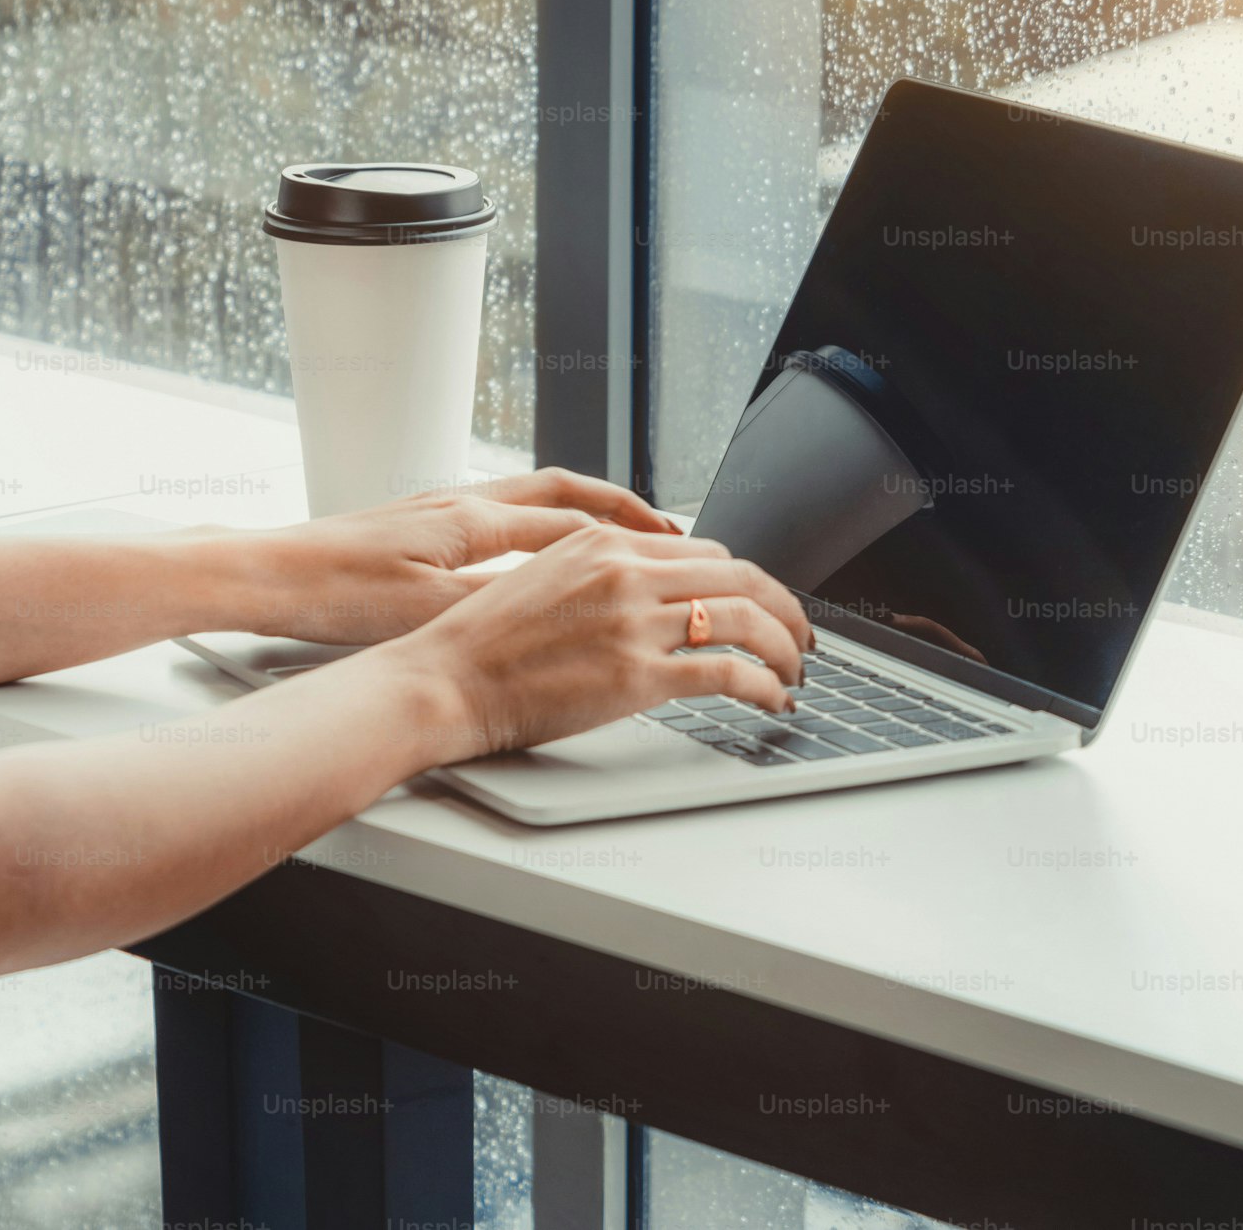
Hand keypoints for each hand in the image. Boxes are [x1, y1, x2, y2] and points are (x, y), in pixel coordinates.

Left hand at [238, 468, 683, 644]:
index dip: (633, 537)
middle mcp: (462, 500)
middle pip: (563, 490)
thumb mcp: (429, 608)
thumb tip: (563, 602)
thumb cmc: (336, 591)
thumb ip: (500, 602)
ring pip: (532, 497)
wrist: (268, 573)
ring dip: (581, 512)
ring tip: (617, 535)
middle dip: (621, 508)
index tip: (677, 552)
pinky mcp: (418, 523)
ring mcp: (439, 506)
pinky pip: (501, 512)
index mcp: (473, 520)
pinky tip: (537, 551)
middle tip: (667, 529)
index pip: (575, 521)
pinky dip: (538, 526)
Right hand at [381, 524, 813, 760]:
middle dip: (783, 608)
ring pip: (745, 617)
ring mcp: (634, 620)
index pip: (704, 549)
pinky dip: (764, 685)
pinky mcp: (637, 674)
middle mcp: (625, 570)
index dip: (745, 580)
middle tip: (800, 636)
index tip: (760, 604)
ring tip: (794, 673)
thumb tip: (649, 597)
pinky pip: (728, 672)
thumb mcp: (543, 581)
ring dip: (784, 648)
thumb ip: (600, 578)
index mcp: (603, 542)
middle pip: (739, 574)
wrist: (442, 680)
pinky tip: (772, 700)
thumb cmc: (479, 645)